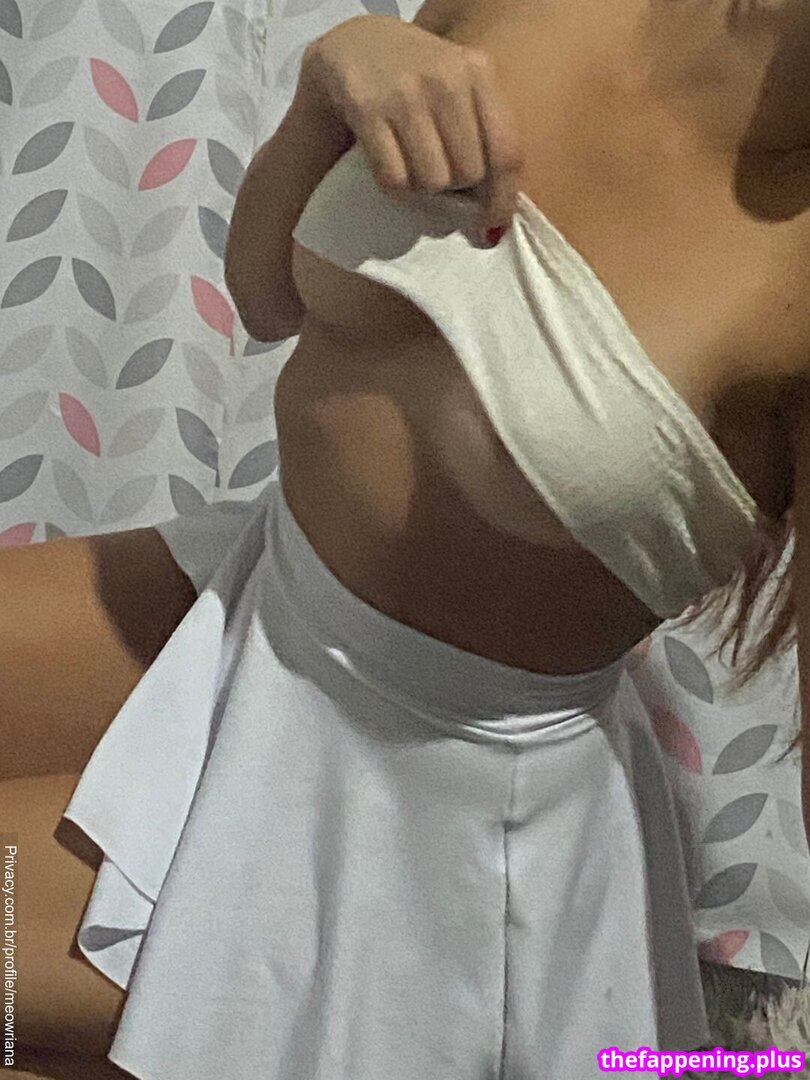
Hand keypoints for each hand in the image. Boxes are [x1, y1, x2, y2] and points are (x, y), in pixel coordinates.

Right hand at [298, 15, 522, 236]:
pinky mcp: (367, 108)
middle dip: (456, 188)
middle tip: (440, 174)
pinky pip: (394, 178)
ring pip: (432, 180)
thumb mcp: (460, 87)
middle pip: (469, 174)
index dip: (502, 199)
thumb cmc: (418, 79)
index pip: (506, 151)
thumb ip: (484, 134)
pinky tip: (389, 166)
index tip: (492, 227)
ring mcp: (405, 92)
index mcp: (479, 71)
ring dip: (423, 189)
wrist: (353, 43)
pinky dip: (394, 187)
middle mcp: (446, 78)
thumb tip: (496, 218)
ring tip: (414, 167)